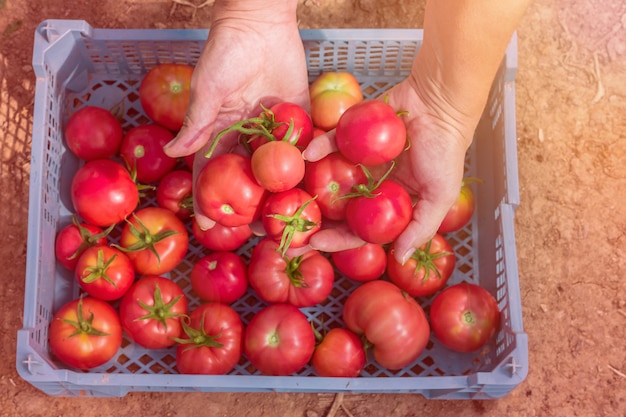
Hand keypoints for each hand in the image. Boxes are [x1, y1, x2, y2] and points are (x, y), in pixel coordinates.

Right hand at [163, 3, 308, 229]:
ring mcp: (275, 127)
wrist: (261, 21)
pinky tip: (314, 186)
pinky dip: (309, 161)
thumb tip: (174, 151)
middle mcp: (249, 134)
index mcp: (222, 130)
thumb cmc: (226, 51)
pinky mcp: (299, 114)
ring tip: (287, 218)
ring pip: (277, 165)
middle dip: (250, 202)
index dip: (208, 196)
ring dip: (281, 190)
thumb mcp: (208, 88)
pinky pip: (304, 142)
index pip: (213, 170)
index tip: (208, 222)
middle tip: (255, 230)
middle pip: (248, 176)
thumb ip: (197, 122)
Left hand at [305, 76, 475, 264]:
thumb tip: (401, 258)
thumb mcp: (441, 195)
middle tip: (290, 230)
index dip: (338, 239)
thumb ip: (422, 228)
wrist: (442, 106)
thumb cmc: (445, 152)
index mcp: (387, 203)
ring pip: (328, 178)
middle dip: (315, 221)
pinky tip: (307, 154)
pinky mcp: (352, 134)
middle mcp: (369, 185)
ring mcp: (358, 161)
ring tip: (288, 196)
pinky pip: (331, 143)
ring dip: (308, 187)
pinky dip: (319, 147)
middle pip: (337, 209)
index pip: (359, 229)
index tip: (316, 243)